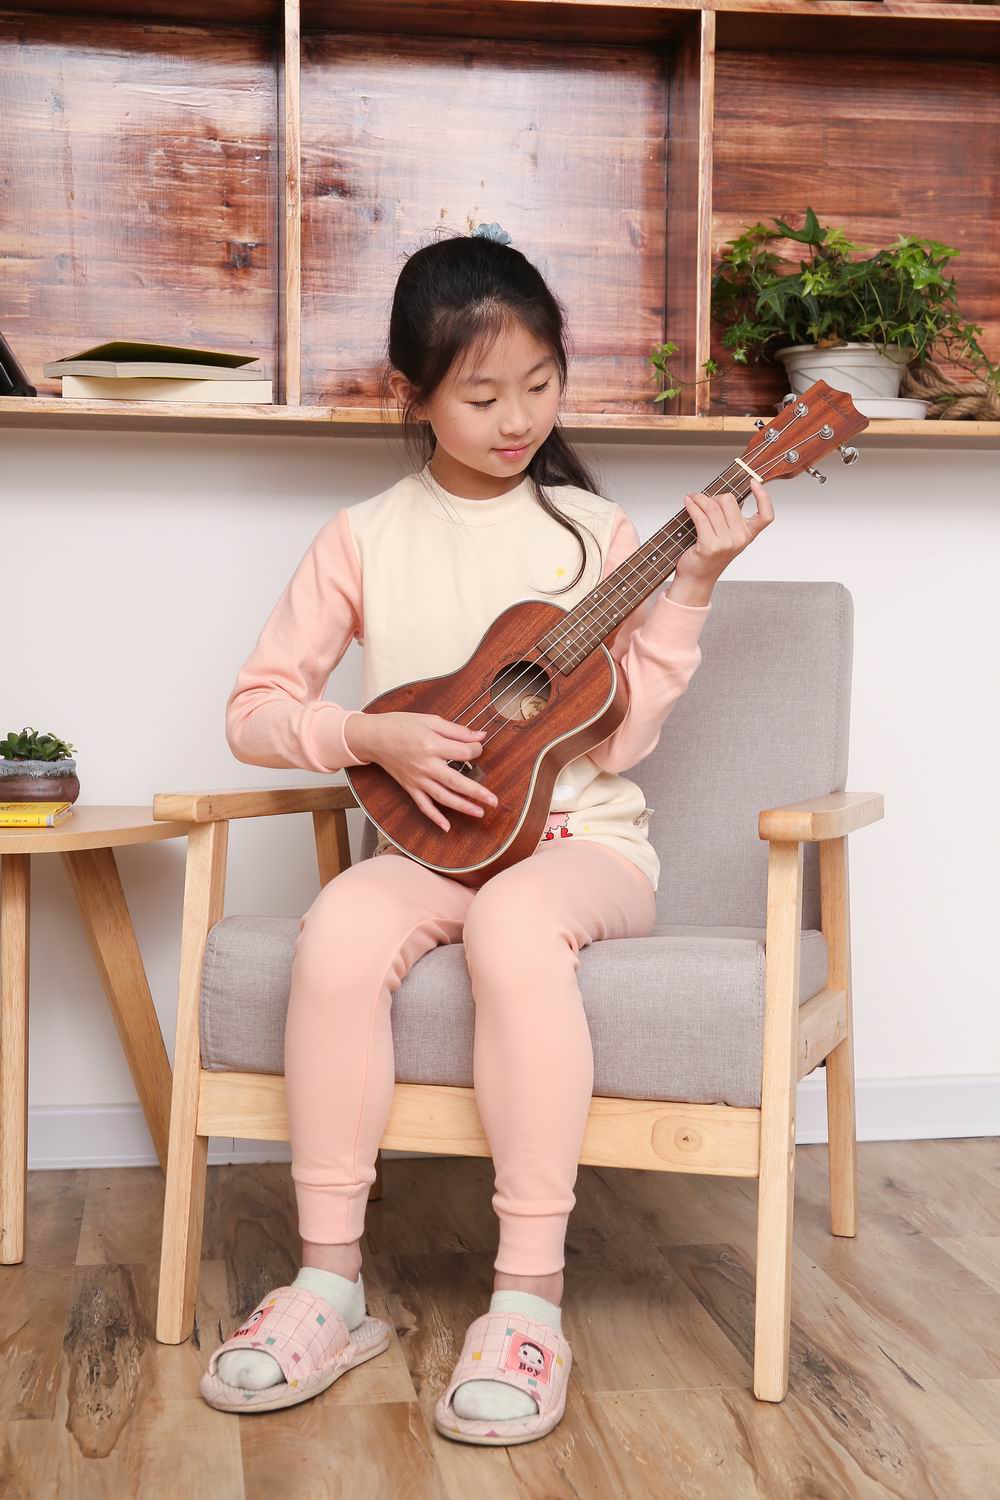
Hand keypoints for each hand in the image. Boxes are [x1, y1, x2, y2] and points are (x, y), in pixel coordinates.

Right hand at [346, 711, 498, 832]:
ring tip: (480, 813)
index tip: (478, 747)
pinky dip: (434, 818)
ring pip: (443, 797)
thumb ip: (456, 730)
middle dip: (477, 792)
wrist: (374, 737)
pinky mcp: (410, 787)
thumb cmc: (401, 725)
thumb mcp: (430, 720)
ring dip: (462, 807)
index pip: (463, 752)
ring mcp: (418, 779)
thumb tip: (481, 736)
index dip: (476, 749)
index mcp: (432, 745)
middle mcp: (426, 765)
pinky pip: (423, 805)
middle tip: (494, 800)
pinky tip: (447, 827)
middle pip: (456, 781)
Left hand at [673, 479, 774, 594]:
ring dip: (699, 498)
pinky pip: (700, 517)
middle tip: (703, 501)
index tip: (754, 483)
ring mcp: (726, 543)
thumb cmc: (709, 556)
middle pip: (729, 500)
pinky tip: (688, 503)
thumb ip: (730, 519)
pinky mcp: (710, 545)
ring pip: (713, 506)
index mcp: (748, 535)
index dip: (764, 497)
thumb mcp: (727, 537)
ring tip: (692, 498)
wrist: (697, 578)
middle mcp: (740, 539)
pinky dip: (692, 506)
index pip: (766, 516)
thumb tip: (722, 496)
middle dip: (713, 496)